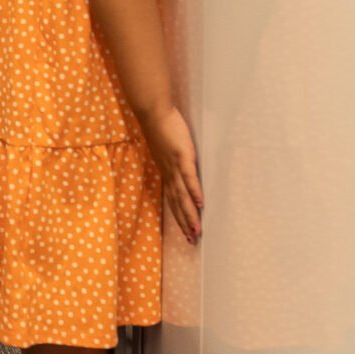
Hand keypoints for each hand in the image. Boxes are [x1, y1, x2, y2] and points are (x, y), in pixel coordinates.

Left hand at [143, 105, 203, 242]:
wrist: (153, 112)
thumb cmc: (162, 128)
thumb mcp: (167, 149)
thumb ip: (173, 160)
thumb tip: (179, 167)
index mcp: (166, 173)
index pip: (173, 200)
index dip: (179, 217)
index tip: (185, 233)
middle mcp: (169, 173)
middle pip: (177, 204)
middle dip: (185, 223)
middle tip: (192, 241)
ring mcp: (175, 166)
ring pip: (183, 196)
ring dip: (189, 214)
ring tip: (196, 231)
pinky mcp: (182, 156)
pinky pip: (189, 177)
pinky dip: (194, 191)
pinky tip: (200, 203)